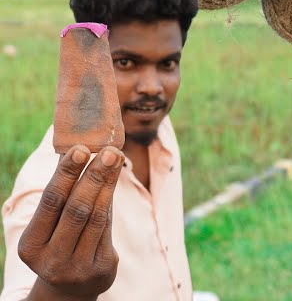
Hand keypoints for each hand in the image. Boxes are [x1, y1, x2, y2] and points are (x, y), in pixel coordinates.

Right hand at [16, 146, 122, 300]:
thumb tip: (73, 149)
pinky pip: (108, 228)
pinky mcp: (101, 268)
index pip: (50, 203)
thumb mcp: (50, 226)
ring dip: (108, 184)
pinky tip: (114, 180)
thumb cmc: (59, 242)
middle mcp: (51, 258)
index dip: (66, 175)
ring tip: (115, 158)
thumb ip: (61, 195)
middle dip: (93, 176)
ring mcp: (77, 266)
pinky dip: (110, 201)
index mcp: (31, 245)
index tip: (80, 149)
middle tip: (107, 150)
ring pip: (96, 216)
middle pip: (76, 209)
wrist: (71, 286)